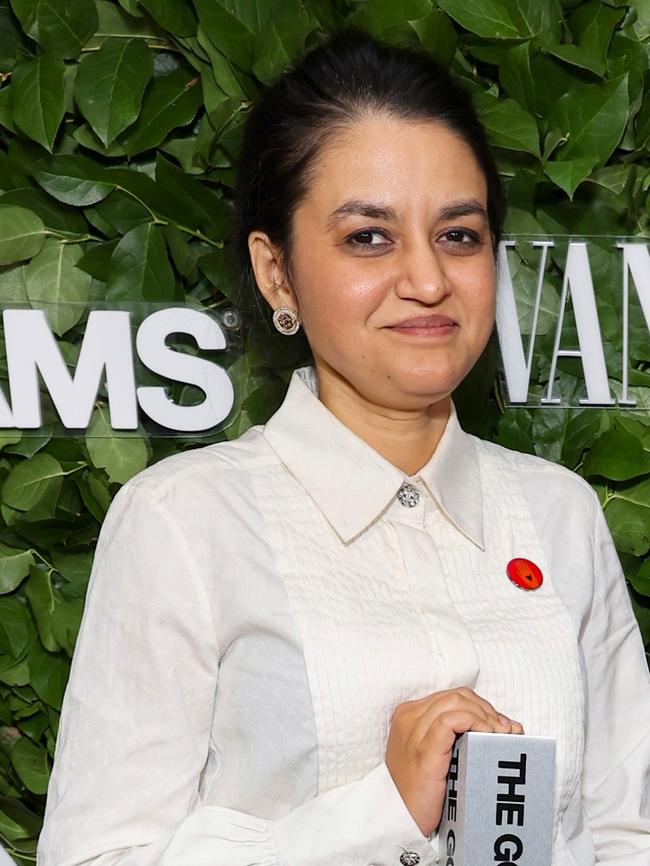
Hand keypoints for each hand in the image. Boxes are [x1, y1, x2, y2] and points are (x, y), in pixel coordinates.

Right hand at [384, 687, 523, 836]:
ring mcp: (414, 730)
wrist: (398, 819)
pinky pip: (451, 719)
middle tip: (506, 731)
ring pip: (456, 702)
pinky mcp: (424, 747)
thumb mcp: (433, 756)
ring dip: (485, 715)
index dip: (480, 707)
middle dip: (486, 709)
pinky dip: (475, 721)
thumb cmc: (421, 791)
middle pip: (456, 696)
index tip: (500, 725)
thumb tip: (501, 727)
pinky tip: (487, 735)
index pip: (451, 697)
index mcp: (409, 714)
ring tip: (501, 734)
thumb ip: (454, 737)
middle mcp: (409, 716)